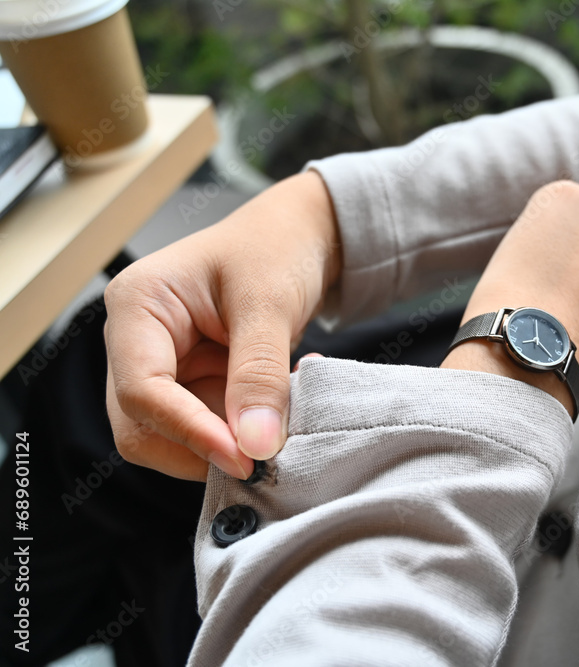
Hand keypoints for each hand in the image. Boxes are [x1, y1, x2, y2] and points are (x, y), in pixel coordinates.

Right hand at [103, 172, 339, 479]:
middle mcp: (137, 341)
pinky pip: (207, 428)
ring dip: (227, 444)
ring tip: (282, 422)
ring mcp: (163, 366)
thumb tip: (255, 444)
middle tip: (264, 456)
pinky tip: (279, 410)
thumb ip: (260, 373)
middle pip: (142, 425)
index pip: (141, 390)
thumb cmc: (275, 246)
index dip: (190, 432)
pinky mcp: (193, 384)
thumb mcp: (270, 303)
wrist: (298, 237)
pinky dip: (243, 433)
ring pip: (175, 437)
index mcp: (138, 306)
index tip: (244, 458)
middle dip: (201, 448)